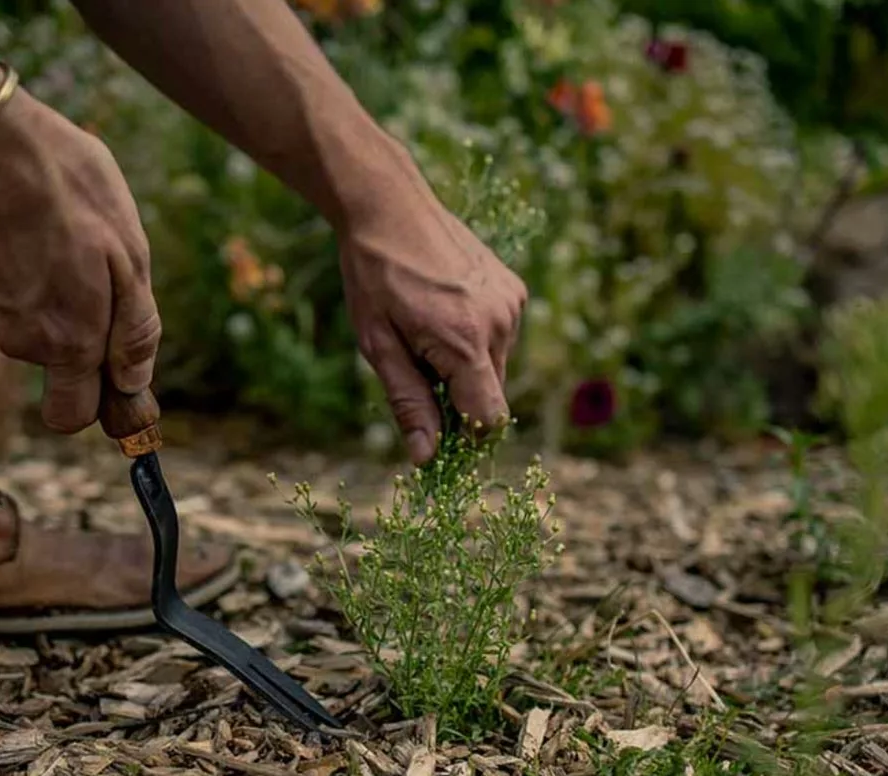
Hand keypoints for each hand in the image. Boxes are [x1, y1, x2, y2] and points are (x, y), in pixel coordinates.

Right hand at [0, 87, 160, 432]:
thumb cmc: (65, 186)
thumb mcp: (129, 251)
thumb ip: (134, 328)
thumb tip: (132, 383)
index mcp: (68, 341)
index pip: (73, 416)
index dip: (98, 401)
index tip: (112, 375)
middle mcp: (20, 341)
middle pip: (58, 365)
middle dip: (81, 334)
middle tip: (95, 272)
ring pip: (31, 326)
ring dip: (52, 294)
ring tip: (59, 234)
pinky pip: (3, 296)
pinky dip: (18, 272)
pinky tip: (25, 226)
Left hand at [339, 189, 526, 464]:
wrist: (389, 205)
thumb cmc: (374, 276)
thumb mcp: (378, 345)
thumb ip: (408, 402)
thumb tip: (426, 457)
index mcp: (465, 342)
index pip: (489, 419)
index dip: (466, 438)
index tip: (438, 435)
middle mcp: (499, 323)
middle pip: (491, 395)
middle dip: (459, 398)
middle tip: (416, 369)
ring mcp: (511, 302)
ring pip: (496, 366)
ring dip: (466, 367)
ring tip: (426, 331)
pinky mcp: (513, 287)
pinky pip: (501, 335)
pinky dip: (476, 339)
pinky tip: (444, 312)